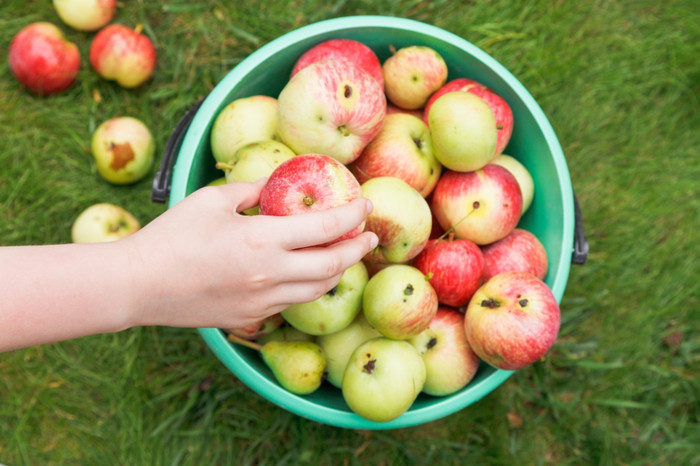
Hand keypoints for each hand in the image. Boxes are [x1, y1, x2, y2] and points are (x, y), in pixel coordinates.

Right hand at [125, 179, 378, 329]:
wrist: (139, 285)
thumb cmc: (171, 236)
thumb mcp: (212, 200)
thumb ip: (250, 191)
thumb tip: (273, 187)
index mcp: (263, 239)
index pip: (326, 229)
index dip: (352, 216)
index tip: (366, 205)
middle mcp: (271, 274)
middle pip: (333, 265)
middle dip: (358, 249)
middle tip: (370, 236)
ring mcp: (263, 300)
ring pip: (318, 289)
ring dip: (338, 271)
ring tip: (344, 256)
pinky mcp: (251, 317)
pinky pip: (293, 302)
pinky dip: (310, 286)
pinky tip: (308, 275)